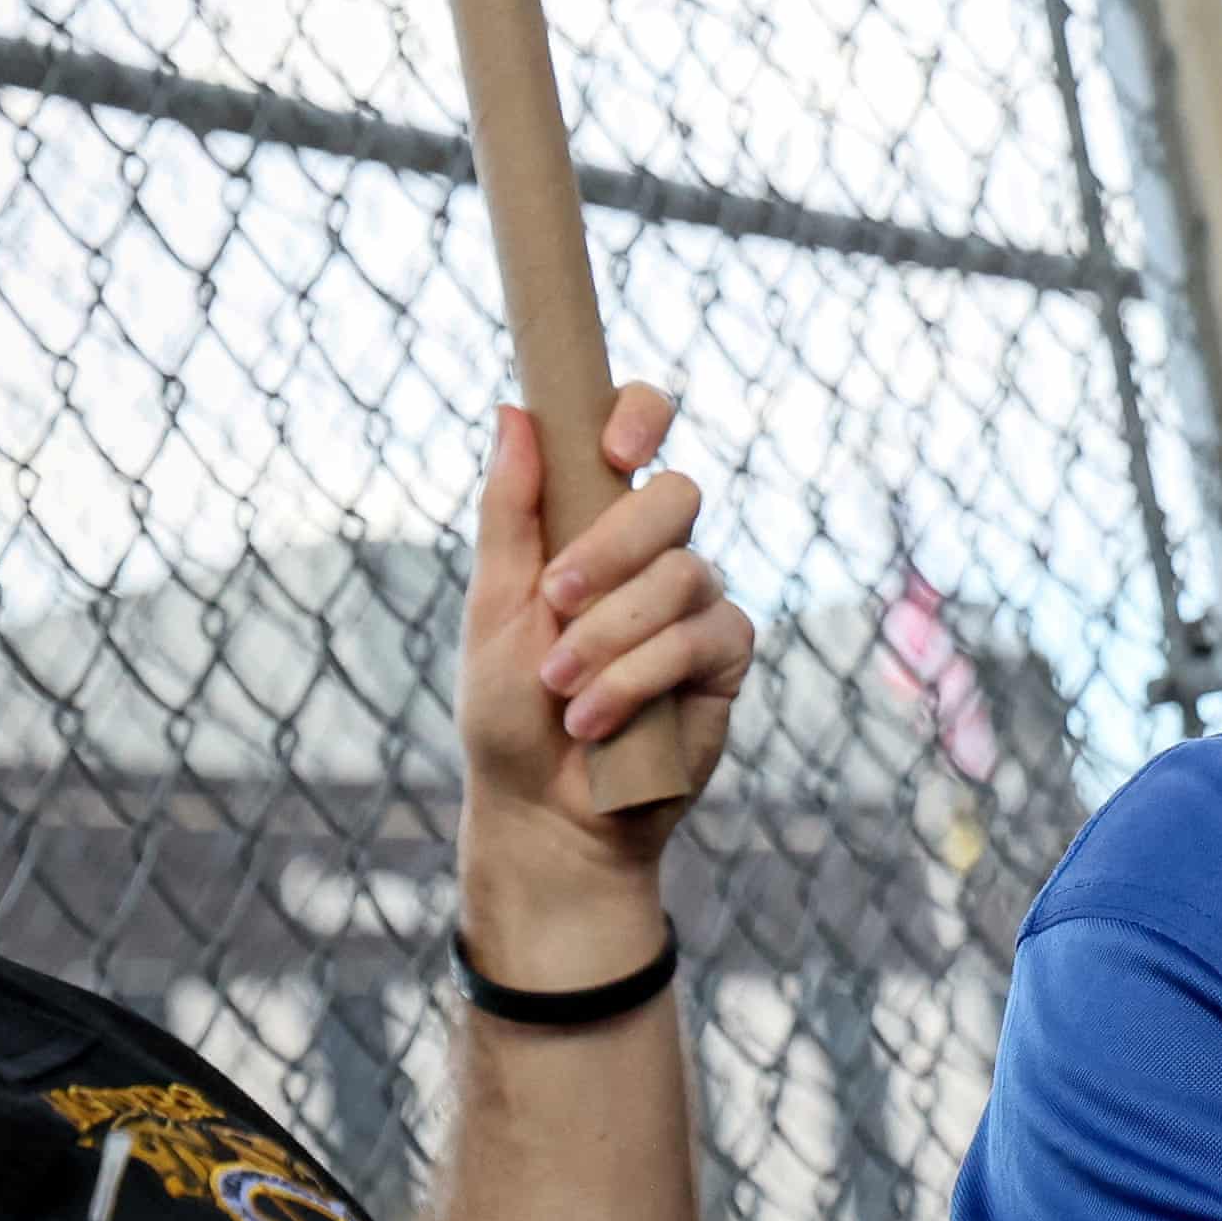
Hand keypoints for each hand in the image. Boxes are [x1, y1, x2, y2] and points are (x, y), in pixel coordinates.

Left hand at [456, 388, 754, 983]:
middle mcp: (658, 553)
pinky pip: (698, 638)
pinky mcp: (726, 658)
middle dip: (612, 547)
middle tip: (557, 601)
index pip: (639, 430)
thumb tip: (513, 411)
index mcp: (597, 522)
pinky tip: (596, 721)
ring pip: (682, 574)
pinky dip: (636, 679)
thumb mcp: (495, 606)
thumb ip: (510, 514)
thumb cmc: (509, 711)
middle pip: (676, 494)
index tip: (613, 451)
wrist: (542, 810)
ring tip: (564, 690)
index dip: (641, 417)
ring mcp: (699, 602)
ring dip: (608, 637)